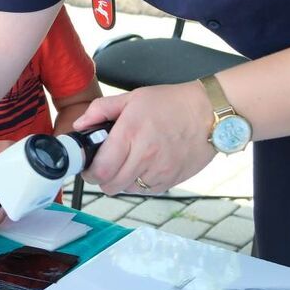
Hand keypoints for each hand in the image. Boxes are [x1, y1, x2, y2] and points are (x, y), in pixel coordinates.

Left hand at [71, 84, 215, 195]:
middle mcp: (145, 155)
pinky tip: (143, 167)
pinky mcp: (172, 179)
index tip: (89, 167)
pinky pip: (147, 191)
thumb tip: (80, 125)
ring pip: (128, 190)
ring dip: (122, 182)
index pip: (101, 169)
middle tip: (105, 167)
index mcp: (130, 133)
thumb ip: (100, 110)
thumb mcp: (131, 98)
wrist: (208, 113)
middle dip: (102, 179)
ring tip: (126, 164)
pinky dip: (140, 183)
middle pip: (111, 186)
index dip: (89, 172)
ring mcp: (160, 170)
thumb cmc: (171, 103)